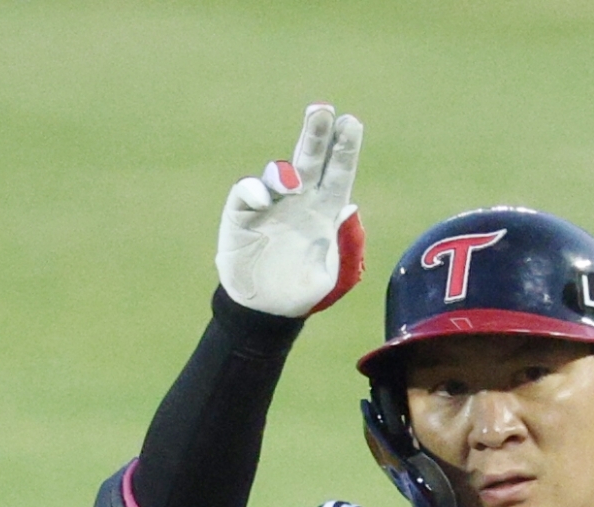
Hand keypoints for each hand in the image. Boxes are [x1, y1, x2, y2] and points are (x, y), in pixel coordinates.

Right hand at [215, 104, 364, 317]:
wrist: (265, 309)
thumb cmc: (301, 290)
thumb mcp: (328, 274)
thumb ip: (341, 246)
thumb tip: (346, 207)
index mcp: (324, 210)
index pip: (338, 173)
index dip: (344, 149)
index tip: (351, 123)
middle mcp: (299, 199)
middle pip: (310, 160)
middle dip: (316, 134)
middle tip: (322, 110)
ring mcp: (270, 203)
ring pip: (278, 173)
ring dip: (285, 169)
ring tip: (292, 179)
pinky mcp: (242, 214)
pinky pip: (247, 194)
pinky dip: (253, 191)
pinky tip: (262, 198)